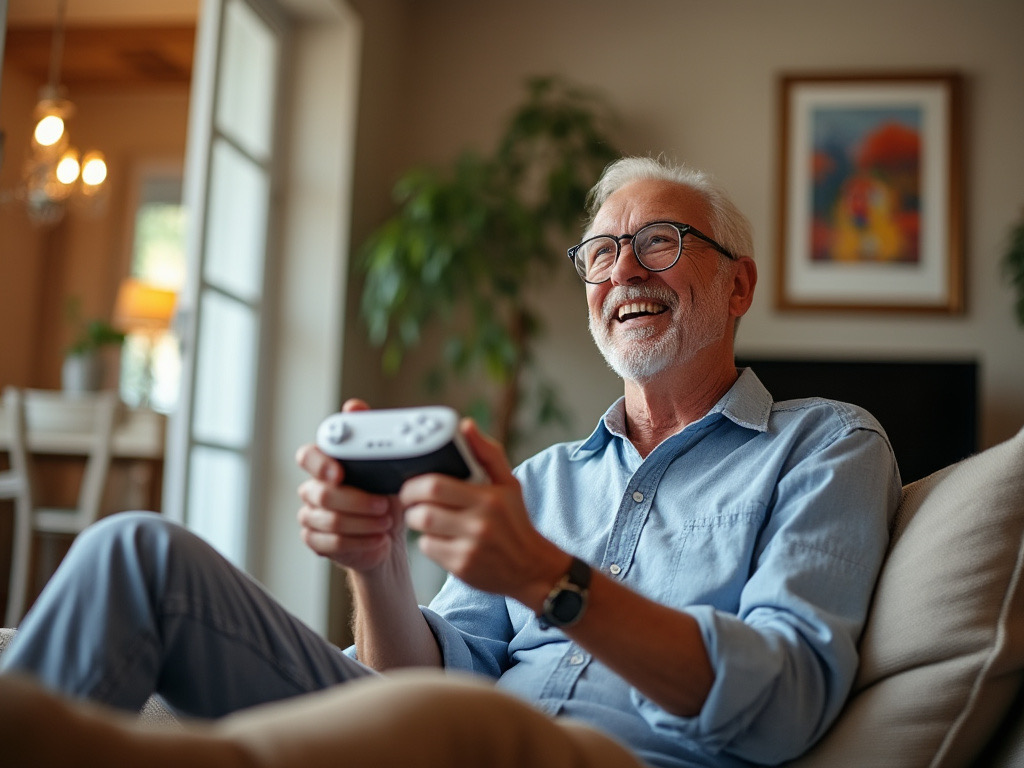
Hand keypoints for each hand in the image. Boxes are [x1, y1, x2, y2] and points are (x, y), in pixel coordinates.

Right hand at [295, 399, 405, 572]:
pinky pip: (332, 543)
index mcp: (326, 463)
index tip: (339, 473)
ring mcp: (311, 516)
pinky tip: (379, 539)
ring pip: (330, 521)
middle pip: (322, 494)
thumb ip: (369, 433)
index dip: (320, 464)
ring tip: (387, 523)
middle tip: (385, 505)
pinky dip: (361, 542)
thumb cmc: (385, 493)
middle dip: (358, 501)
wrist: (390, 533)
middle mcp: (313, 488)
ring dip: (365, 523)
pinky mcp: (316, 541)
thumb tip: (354, 406)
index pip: (308, 456)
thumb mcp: (386, 463)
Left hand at [400, 419, 566, 607]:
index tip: (414, 481)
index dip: (415, 483)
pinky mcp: (462, 567)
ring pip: (422, 531)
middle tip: (412, 500)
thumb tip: (465, 425)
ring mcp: (470, 548)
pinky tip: (442, 537)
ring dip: (417, 522)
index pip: (436, 485)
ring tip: (427, 517)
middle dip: (410, 504)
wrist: (531, 567)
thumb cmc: (515, 521)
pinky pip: (429, 549)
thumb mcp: (509, 483)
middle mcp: (479, 524)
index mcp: (488, 498)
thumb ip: (487, 452)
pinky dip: (429, 542)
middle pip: (423, 511)